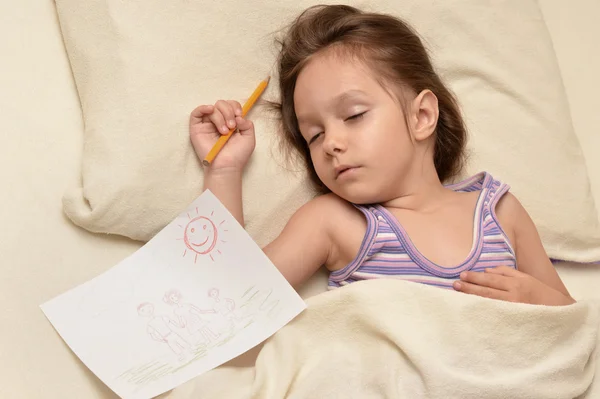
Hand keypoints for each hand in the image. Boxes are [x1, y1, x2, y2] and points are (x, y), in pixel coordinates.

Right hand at [189, 100, 255, 170]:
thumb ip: (248, 124)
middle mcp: (219, 121)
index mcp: (230, 122)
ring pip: (212, 108)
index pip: (231, 106)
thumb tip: (238, 117)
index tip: (239, 116)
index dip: (235, 107)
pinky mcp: (197, 128)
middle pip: (221, 104)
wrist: (226, 166)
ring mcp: (207, 124)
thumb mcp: (249, 138)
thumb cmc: (237, 155)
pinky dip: (203, 108)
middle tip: (232, 126)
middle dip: (228, 112)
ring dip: (220, 117)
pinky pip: (197, 112)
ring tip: (224, 132)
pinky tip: (210, 110)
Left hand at [453, 266, 574, 305]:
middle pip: (487, 291)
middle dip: (469, 287)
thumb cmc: (540, 293)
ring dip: (472, 298)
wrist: (559, 313)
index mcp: (517, 284)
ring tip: (458, 293)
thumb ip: (506, 272)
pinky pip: (493, 315)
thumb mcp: (526, 278)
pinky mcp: (512, 321)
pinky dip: (481, 311)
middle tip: (455, 284)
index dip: (476, 277)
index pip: (491, 280)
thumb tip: (487, 270)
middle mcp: (514, 297)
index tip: (463, 275)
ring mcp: (513, 310)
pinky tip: (470, 308)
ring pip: (488, 303)